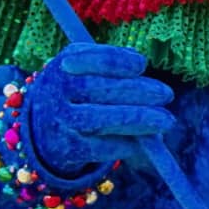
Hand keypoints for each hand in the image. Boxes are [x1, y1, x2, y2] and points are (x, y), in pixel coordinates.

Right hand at [24, 42, 174, 175]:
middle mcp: (56, 91)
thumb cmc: (76, 92)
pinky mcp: (66, 149)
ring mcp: (59, 122)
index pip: (92, 59)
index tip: (142, 65)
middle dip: (137, 91)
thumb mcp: (85, 68)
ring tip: (167, 121)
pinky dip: (124, 144)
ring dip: (138, 120)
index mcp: (65, 65)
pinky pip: (99, 147)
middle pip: (97, 89)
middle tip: (167, 94)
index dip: (119, 61)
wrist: (40, 130)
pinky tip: (142, 142)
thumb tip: (138, 62)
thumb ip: (111, 62)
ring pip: (99, 120)